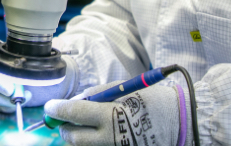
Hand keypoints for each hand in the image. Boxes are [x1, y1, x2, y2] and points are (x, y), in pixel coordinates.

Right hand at [0, 55, 79, 112]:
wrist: (57, 85)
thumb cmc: (50, 68)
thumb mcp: (48, 58)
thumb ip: (45, 50)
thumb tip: (54, 43)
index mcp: (8, 58)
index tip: (2, 69)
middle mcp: (2, 71)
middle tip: (11, 91)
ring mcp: (3, 87)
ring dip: (2, 98)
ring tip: (20, 99)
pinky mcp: (6, 101)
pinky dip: (7, 106)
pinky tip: (21, 103)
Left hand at [44, 81, 191, 145]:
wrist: (180, 123)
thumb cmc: (152, 101)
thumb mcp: (123, 90)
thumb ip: (97, 95)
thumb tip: (75, 101)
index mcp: (111, 115)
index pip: (74, 114)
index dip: (58, 110)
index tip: (50, 107)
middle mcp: (111, 138)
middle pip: (73, 138)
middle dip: (64, 128)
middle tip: (64, 120)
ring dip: (77, 139)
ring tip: (82, 128)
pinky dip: (93, 144)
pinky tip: (97, 136)